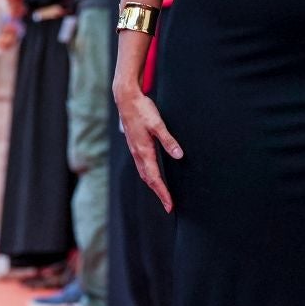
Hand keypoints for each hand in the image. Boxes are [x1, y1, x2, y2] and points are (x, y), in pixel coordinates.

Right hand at [115, 81, 182, 211]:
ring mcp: (135, 150)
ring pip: (144, 173)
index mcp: (144, 151)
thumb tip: (179, 155)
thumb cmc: (142, 110)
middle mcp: (138, 154)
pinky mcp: (134, 145)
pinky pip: (141, 165)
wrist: (125, 99)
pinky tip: (152, 174)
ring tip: (162, 194)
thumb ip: (168, 140)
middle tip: (169, 205)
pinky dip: (148, 175)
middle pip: (148, 179)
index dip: (163, 193)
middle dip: (159, 193)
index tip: (170, 205)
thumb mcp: (157, 124)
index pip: (155, 178)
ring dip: (153, 185)